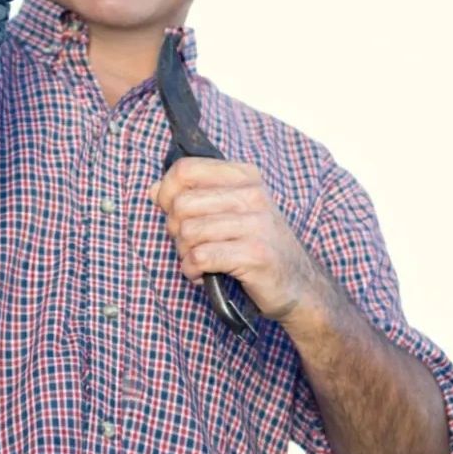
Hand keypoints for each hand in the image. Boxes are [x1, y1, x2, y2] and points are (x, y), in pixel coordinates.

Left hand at [149, 158, 323, 323]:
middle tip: (188, 243)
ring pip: (188, 232)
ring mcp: (257, 224)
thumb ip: (193, 195)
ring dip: (184, 252)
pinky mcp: (256, 254)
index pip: (185, 169)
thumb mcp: (229, 210)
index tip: (170, 210)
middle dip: (174, 229)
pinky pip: (201, 257)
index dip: (166, 191)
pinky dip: (191, 269)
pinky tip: (201, 274)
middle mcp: (253, 194)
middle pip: (181, 203)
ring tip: (197, 259)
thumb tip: (153, 190)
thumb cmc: (255, 243)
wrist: (299, 284)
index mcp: (244, 176)